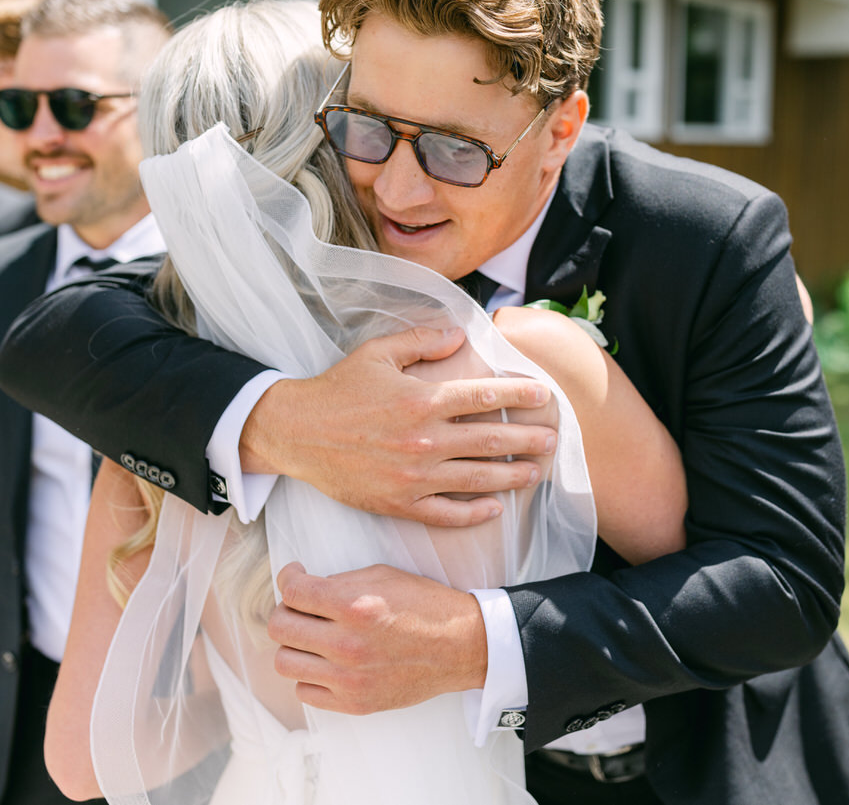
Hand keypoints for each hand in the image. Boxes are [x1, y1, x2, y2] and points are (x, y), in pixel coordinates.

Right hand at [241, 326, 556, 526]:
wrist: (295, 432)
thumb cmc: (337, 389)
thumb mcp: (377, 353)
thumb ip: (422, 342)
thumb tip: (460, 333)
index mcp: (422, 399)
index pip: (485, 395)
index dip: (519, 394)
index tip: (543, 395)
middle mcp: (425, 439)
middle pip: (491, 440)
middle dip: (528, 439)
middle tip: (553, 439)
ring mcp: (414, 476)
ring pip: (478, 479)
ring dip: (512, 475)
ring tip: (535, 472)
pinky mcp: (400, 503)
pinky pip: (447, 514)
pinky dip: (475, 513)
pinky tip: (494, 508)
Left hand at [269, 561, 487, 714]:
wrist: (462, 646)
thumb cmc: (425, 606)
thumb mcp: (384, 576)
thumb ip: (339, 582)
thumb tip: (304, 589)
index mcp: (355, 606)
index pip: (292, 591)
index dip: (287, 578)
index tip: (294, 576)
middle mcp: (348, 644)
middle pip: (280, 627)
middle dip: (285, 610)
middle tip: (300, 607)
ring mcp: (350, 679)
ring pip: (284, 662)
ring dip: (292, 645)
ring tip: (310, 636)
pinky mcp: (355, 703)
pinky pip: (305, 691)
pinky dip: (309, 674)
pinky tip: (324, 661)